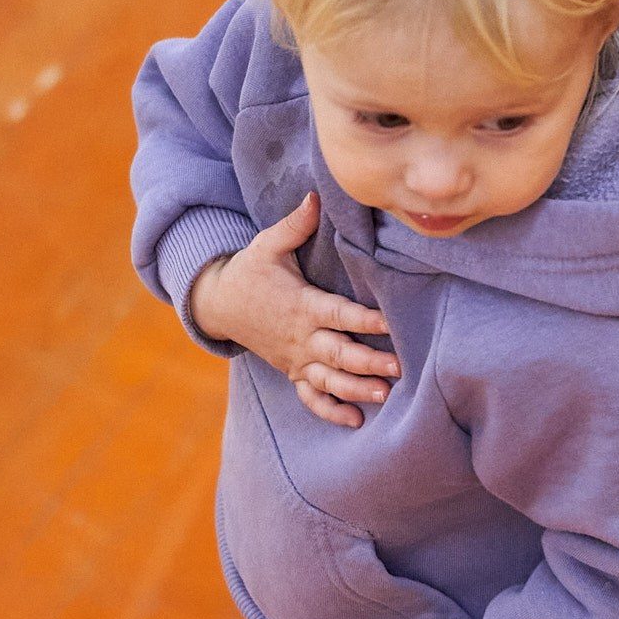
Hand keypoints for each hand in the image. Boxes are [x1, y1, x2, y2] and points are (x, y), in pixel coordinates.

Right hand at [188, 192, 401, 427]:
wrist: (219, 304)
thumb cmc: (250, 271)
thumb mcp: (268, 244)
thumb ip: (295, 224)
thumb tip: (316, 196)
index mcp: (302, 305)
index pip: (339, 315)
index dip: (365, 320)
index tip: (390, 322)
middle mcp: (302, 337)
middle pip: (339, 354)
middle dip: (368, 363)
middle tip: (399, 368)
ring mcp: (296, 358)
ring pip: (328, 381)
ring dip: (355, 391)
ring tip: (384, 396)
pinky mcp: (291, 371)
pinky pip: (310, 397)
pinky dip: (330, 412)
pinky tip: (355, 422)